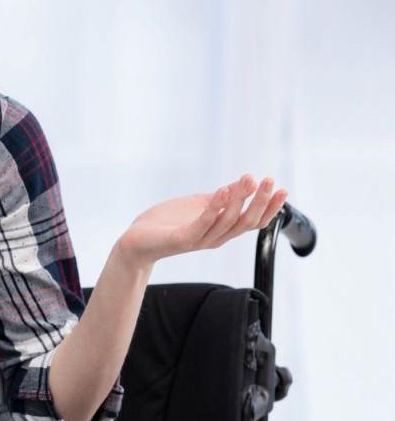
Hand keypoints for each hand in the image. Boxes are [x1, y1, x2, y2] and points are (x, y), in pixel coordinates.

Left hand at [114, 174, 287, 269]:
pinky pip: (202, 224)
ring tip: (248, 179)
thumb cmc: (168, 223)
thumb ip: (221, 197)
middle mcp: (216, 237)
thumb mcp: (199, 204)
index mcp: (222, 229)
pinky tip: (221, 190)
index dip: (269, 208)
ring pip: (228, 222)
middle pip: (246, 221)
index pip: (253, 221)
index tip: (282, 190)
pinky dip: (214, 208)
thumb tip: (244, 184)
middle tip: (269, 180)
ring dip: (239, 199)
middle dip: (260, 201)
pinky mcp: (182, 239)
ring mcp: (200, 239)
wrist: (137, 240)